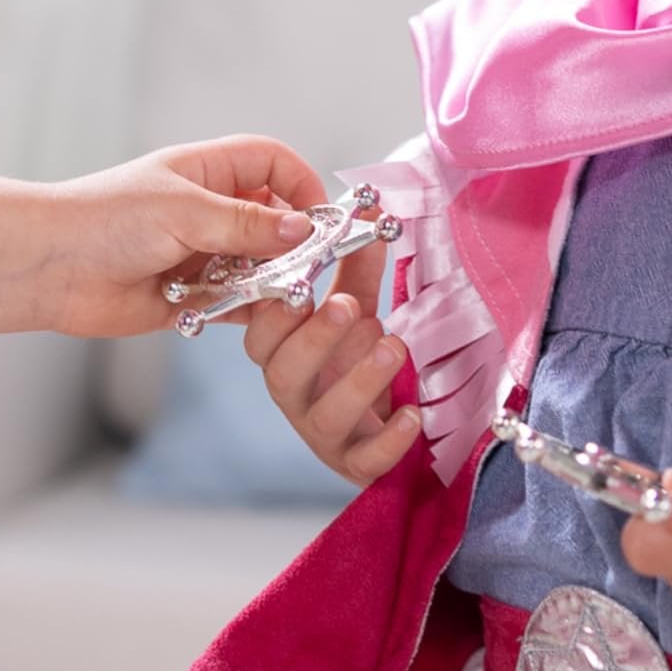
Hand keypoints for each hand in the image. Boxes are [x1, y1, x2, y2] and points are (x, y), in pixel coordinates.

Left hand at [41, 136, 327, 337]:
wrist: (51, 268)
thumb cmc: (106, 220)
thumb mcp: (184, 210)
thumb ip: (247, 223)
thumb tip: (305, 230)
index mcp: (206, 172)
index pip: (271, 164)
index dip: (300, 183)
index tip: (321, 217)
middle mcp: (208, 211)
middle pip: (274, 220)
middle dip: (292, 243)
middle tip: (306, 265)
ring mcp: (202, 254)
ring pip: (260, 266)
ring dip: (271, 279)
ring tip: (273, 292)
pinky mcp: (193, 298)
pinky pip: (238, 305)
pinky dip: (250, 311)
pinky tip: (252, 314)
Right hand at [243, 266, 423, 487]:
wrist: (383, 422)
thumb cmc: (354, 358)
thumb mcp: (356, 308)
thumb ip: (356, 265)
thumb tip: (370, 207)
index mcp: (283, 354)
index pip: (259, 338)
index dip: (274, 317)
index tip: (301, 288)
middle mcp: (294, 395)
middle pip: (284, 375)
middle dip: (315, 339)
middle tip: (347, 306)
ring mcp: (322, 433)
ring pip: (325, 416)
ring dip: (359, 380)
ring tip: (393, 346)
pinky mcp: (355, 463)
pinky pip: (364, 461)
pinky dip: (388, 440)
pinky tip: (412, 414)